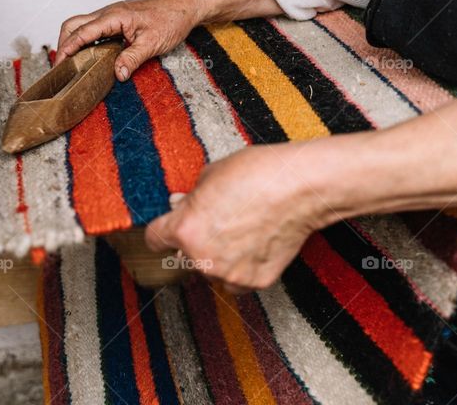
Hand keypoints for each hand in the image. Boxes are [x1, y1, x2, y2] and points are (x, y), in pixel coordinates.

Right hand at [56, 0, 201, 80]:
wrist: (186, 4)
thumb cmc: (172, 18)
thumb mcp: (152, 43)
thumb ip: (133, 58)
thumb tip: (117, 74)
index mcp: (114, 16)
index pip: (81, 32)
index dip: (67, 49)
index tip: (59, 65)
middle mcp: (109, 13)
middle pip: (73, 24)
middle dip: (63, 43)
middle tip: (62, 66)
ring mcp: (112, 14)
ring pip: (82, 24)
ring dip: (73, 41)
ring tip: (72, 63)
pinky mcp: (118, 18)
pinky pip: (94, 27)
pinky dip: (86, 39)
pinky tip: (91, 55)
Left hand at [145, 143, 335, 293]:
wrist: (301, 186)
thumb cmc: (257, 174)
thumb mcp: (210, 175)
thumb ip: (190, 199)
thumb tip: (181, 207)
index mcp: (185, 229)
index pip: (155, 239)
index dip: (164, 230)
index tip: (171, 228)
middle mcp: (202, 257)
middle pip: (185, 255)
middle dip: (196, 241)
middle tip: (219, 221)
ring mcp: (229, 273)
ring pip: (212, 270)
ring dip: (220, 256)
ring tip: (242, 230)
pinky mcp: (255, 282)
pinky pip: (238, 280)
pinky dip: (243, 266)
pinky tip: (256, 243)